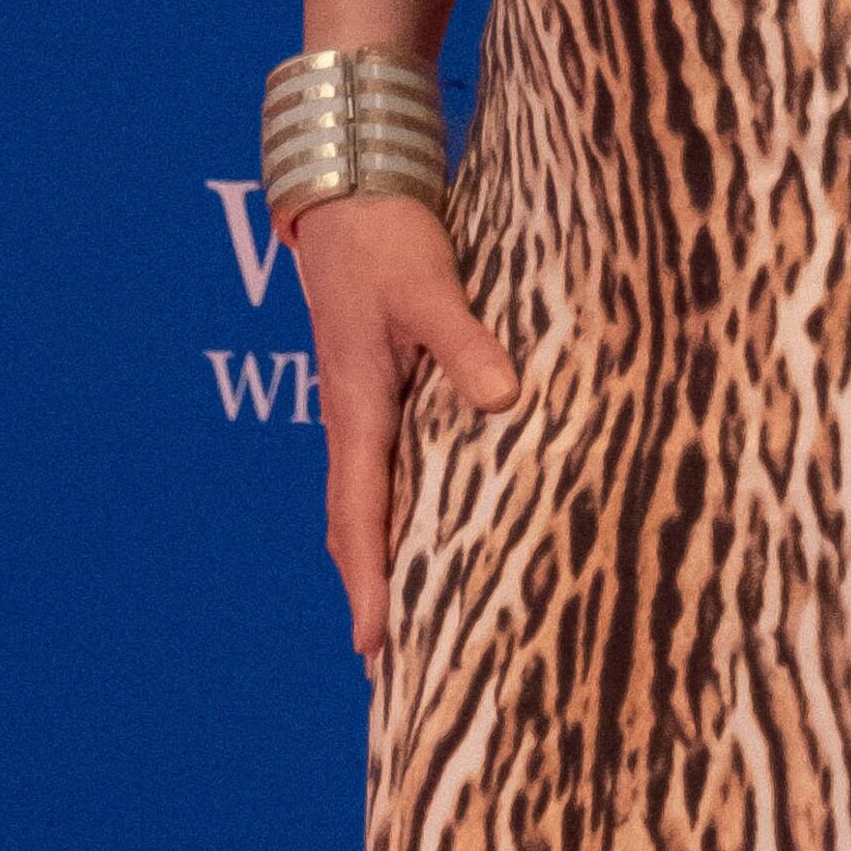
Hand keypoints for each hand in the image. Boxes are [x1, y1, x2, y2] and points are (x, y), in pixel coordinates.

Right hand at [292, 193, 516, 660]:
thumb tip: (502, 403)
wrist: (347, 187)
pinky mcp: (371, 386)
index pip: (360, 513)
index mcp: (356, 404)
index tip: (376, 646)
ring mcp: (356, 404)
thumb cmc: (385, 235)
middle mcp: (349, 415)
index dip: (369, 581)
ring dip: (374, 558)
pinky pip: (377, 469)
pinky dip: (387, 514)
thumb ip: (466, 344)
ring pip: (360, 500)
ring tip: (396, 617)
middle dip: (367, 590)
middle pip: (351, 523)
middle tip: (384, 663)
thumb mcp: (431, 286)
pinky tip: (416, 531)